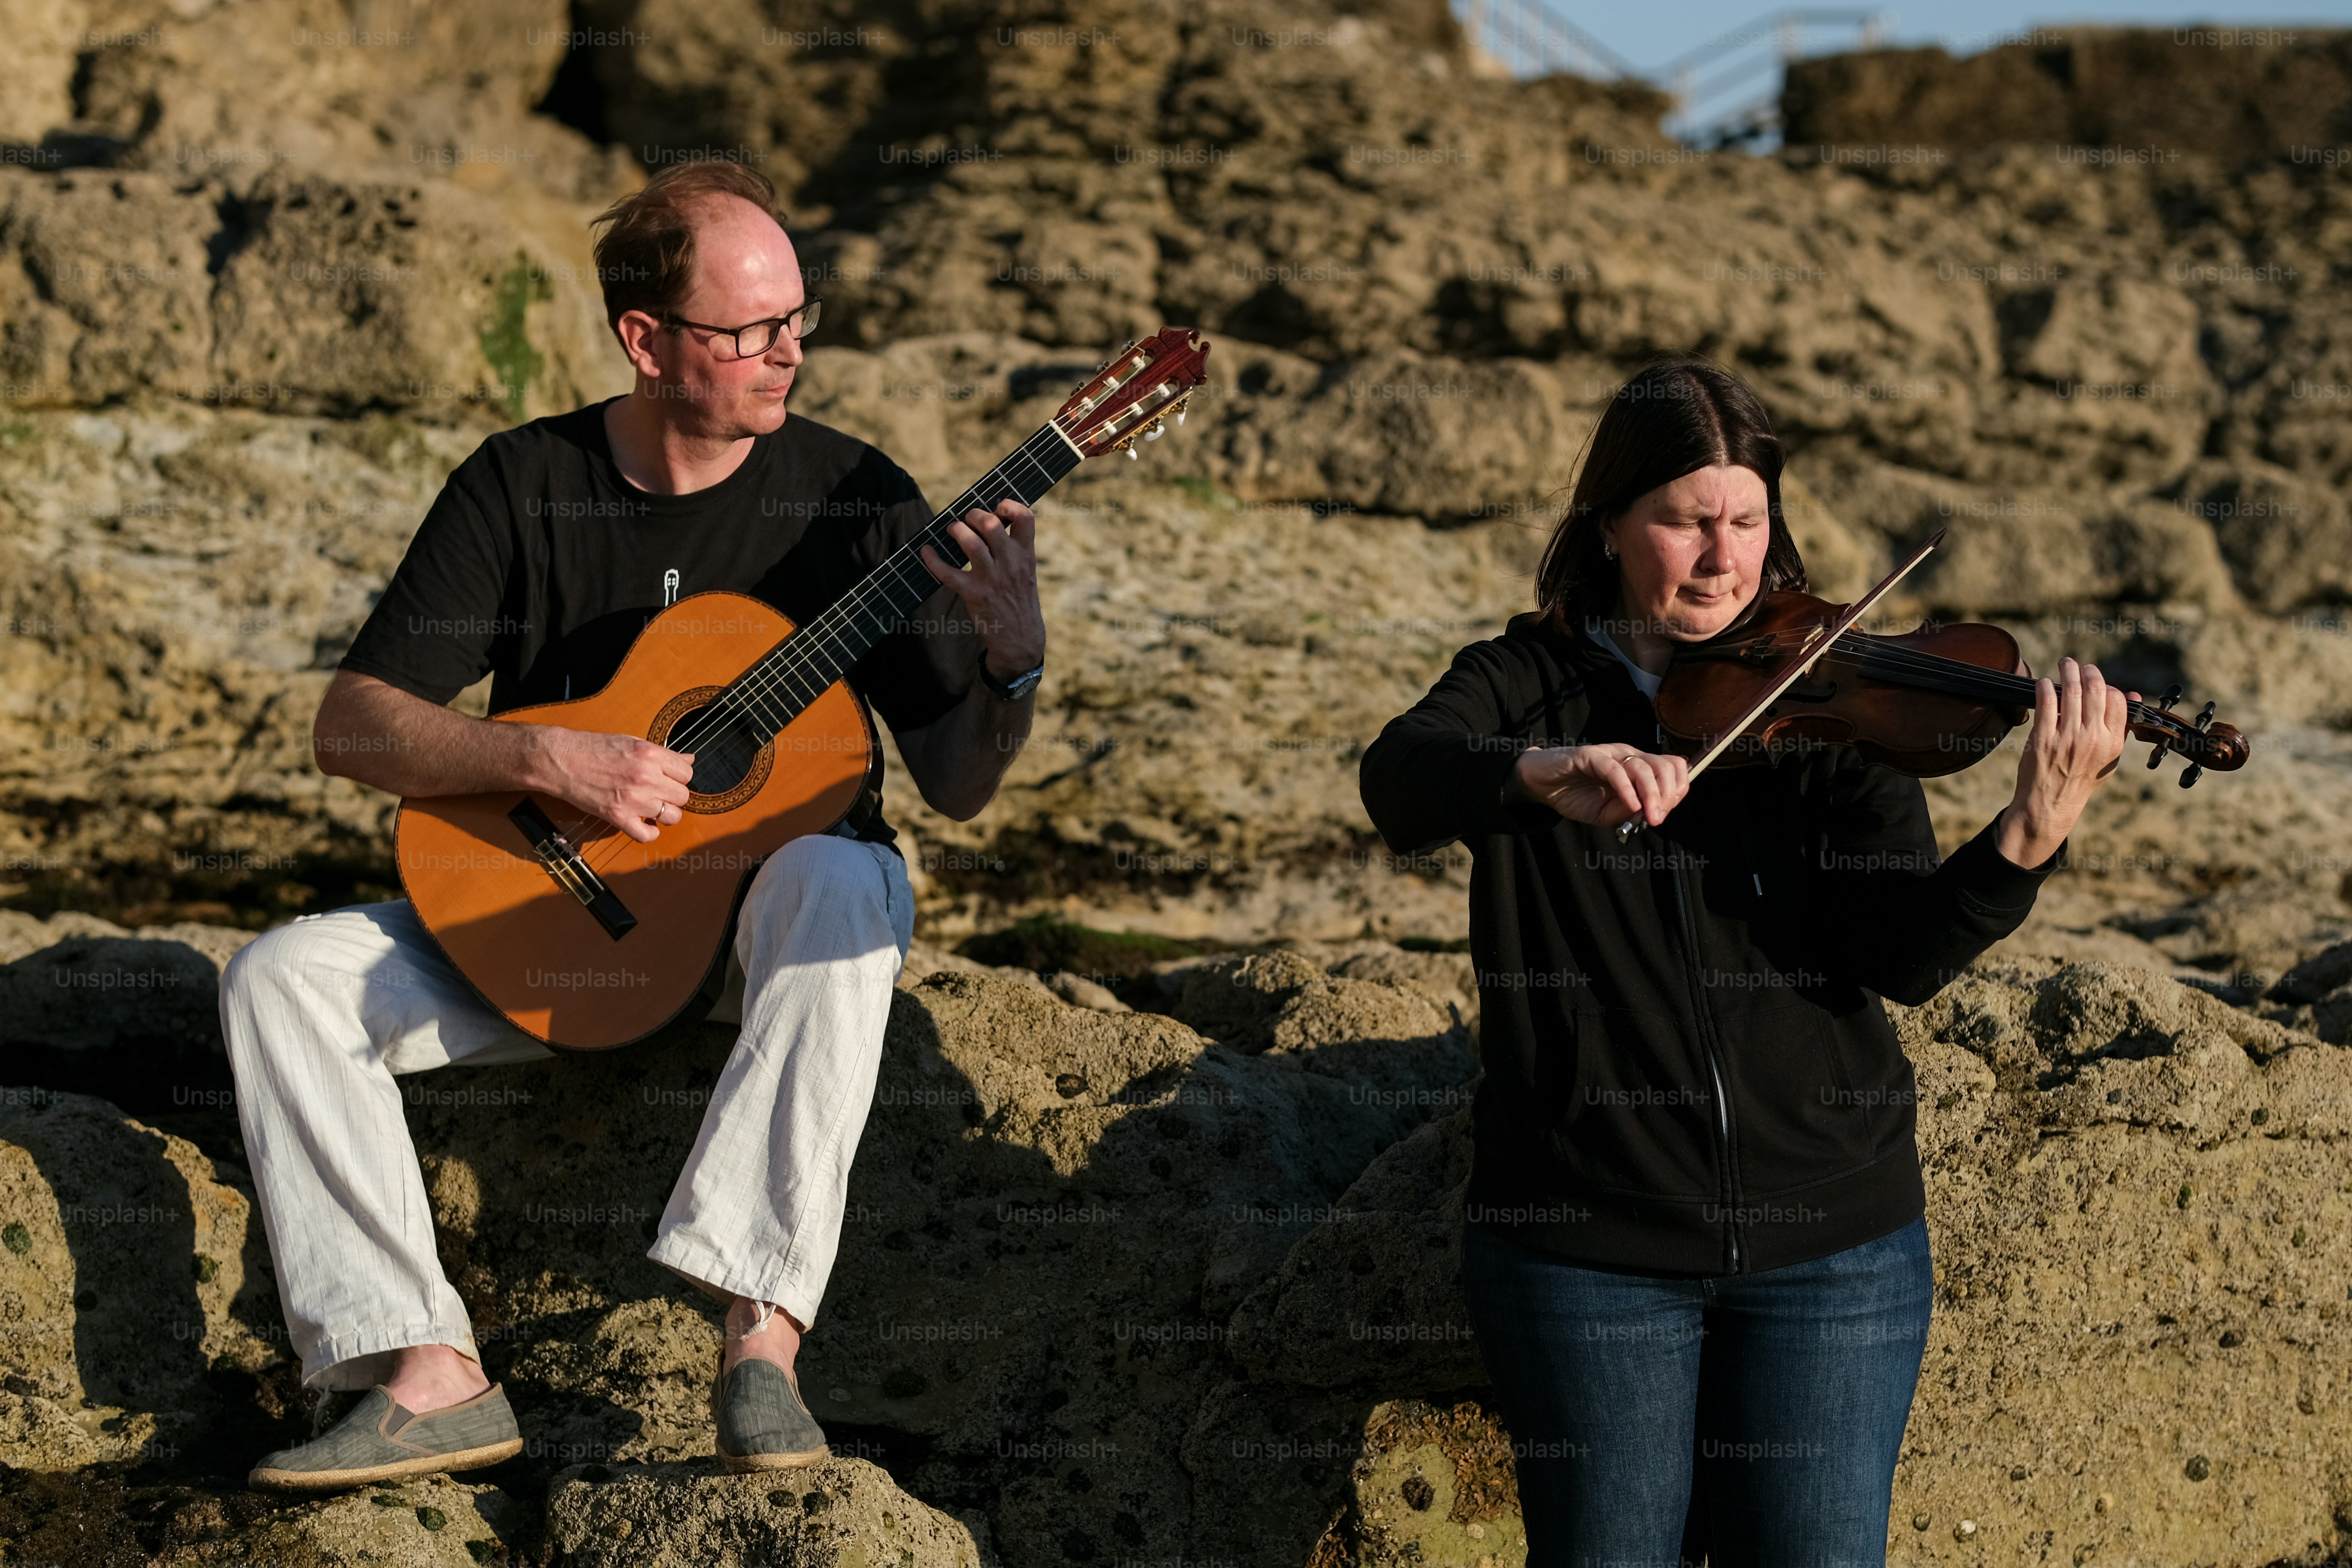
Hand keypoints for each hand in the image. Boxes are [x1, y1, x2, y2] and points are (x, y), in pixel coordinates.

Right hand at [532, 727, 694, 843]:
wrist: (562, 760)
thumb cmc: (594, 748)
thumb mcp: (632, 742)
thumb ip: (663, 754)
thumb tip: (689, 759)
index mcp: (650, 755)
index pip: (686, 772)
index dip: (679, 776)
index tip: (670, 778)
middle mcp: (645, 777)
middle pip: (683, 796)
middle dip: (674, 795)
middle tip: (660, 792)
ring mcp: (633, 800)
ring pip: (672, 816)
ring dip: (665, 813)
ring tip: (653, 807)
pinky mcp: (618, 817)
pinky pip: (647, 835)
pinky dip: (650, 833)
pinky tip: (646, 824)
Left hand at [920, 499, 1045, 681]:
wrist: (1021, 641)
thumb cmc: (1020, 603)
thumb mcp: (1027, 574)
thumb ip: (1015, 552)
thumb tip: (992, 526)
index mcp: (1026, 556)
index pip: (1025, 518)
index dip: (1010, 505)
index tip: (998, 508)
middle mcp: (1010, 563)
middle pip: (990, 524)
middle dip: (974, 515)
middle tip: (967, 521)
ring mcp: (992, 578)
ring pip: (969, 542)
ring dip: (956, 530)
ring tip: (953, 531)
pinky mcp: (974, 594)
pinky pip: (948, 572)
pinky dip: (933, 560)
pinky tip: (926, 552)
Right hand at [1508, 743, 1690, 828]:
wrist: (1542, 786)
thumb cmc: (1575, 796)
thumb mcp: (1606, 813)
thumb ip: (1628, 812)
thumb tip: (1650, 812)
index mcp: (1637, 767)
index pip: (1672, 768)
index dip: (1677, 790)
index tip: (1665, 814)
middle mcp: (1628, 756)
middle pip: (1664, 766)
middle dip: (1668, 795)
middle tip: (1657, 818)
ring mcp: (1610, 754)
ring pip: (1644, 767)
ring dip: (1652, 795)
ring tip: (1648, 817)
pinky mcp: (1590, 756)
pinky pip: (1614, 770)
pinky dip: (1627, 789)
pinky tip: (1631, 805)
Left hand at [1995, 656, 2133, 867]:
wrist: (2050, 804)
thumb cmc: (2081, 778)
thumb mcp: (2110, 757)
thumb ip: (2120, 726)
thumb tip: (2133, 693)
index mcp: (2113, 742)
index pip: (2117, 700)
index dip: (2108, 686)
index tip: (2097, 682)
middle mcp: (2093, 738)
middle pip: (2096, 689)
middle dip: (2088, 671)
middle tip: (2079, 665)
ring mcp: (2068, 737)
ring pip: (2071, 691)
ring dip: (2067, 671)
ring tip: (2065, 664)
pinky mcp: (2044, 738)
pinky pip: (2046, 702)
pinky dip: (2046, 686)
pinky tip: (2045, 682)